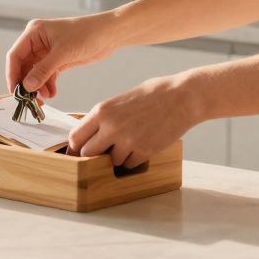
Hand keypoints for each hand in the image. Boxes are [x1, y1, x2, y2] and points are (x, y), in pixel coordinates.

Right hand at [6, 14, 117, 99]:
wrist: (108, 34)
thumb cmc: (86, 34)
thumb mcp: (62, 53)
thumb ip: (43, 70)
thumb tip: (27, 86)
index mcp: (34, 33)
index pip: (15, 55)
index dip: (12, 74)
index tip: (15, 91)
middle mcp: (38, 42)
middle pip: (23, 66)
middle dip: (27, 83)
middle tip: (29, 99)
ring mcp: (47, 52)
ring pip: (35, 73)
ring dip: (38, 86)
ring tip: (45, 97)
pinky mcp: (57, 60)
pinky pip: (46, 75)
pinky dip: (47, 85)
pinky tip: (52, 93)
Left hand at [67, 75, 197, 167]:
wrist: (182, 97)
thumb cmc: (154, 94)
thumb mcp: (121, 100)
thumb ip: (105, 117)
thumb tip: (92, 133)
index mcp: (102, 111)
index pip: (76, 137)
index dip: (76, 147)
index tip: (79, 150)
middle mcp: (111, 127)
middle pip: (88, 154)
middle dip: (94, 155)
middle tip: (102, 151)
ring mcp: (128, 141)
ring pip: (111, 161)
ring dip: (117, 157)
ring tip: (130, 142)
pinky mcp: (144, 151)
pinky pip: (129, 164)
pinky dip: (133, 160)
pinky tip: (142, 145)